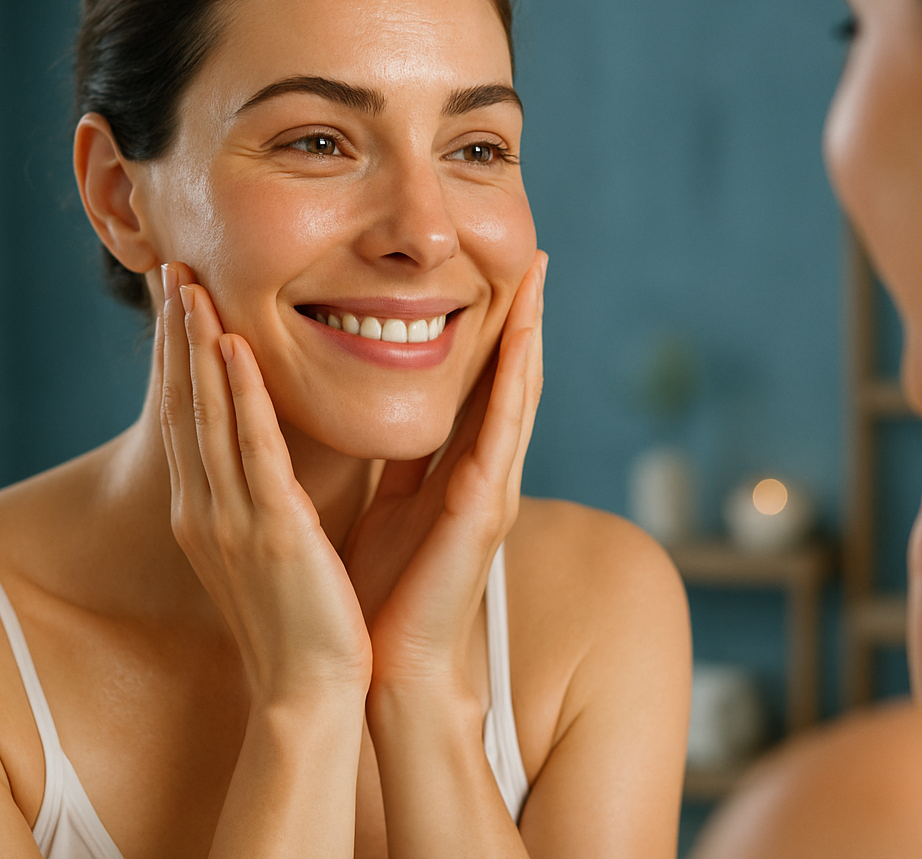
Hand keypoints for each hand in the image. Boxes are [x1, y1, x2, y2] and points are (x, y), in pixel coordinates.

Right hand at [158, 263, 370, 705]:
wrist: (310, 694)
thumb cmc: (299, 624)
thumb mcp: (265, 551)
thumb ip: (258, 501)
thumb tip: (265, 461)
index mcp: (204, 516)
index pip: (185, 420)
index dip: (177, 359)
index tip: (176, 303)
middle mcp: (204, 512)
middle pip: (184, 406)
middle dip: (174, 337)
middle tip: (169, 271)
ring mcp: (231, 521)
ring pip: (208, 415)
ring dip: (196, 345)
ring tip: (189, 285)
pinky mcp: (271, 530)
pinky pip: (251, 448)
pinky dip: (239, 393)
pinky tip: (230, 345)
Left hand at [341, 252, 546, 697]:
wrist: (386, 666)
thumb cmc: (383, 590)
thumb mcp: (388, 505)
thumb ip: (399, 463)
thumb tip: (387, 418)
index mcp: (457, 471)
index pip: (482, 386)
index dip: (494, 330)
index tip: (500, 275)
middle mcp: (484, 475)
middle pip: (511, 381)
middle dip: (524, 318)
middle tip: (537, 256)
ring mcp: (490, 492)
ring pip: (515, 397)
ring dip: (529, 336)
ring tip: (537, 280)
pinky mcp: (480, 513)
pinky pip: (499, 436)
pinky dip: (512, 386)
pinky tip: (519, 345)